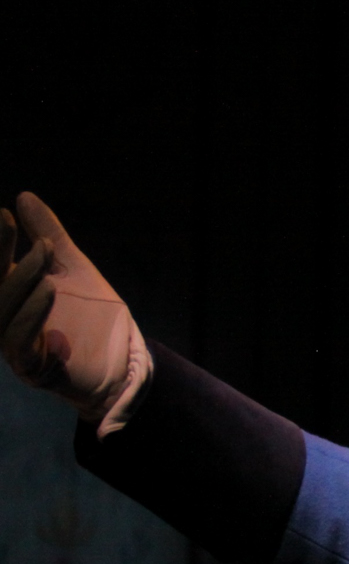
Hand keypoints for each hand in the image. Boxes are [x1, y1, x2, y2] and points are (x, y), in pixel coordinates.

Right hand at [0, 192, 151, 434]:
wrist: (122, 358)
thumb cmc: (91, 312)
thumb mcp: (71, 266)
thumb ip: (47, 234)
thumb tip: (24, 196)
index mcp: (9, 294)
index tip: (3, 213)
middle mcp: (5, 319)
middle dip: (6, 260)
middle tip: (33, 239)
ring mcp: (16, 345)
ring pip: (5, 315)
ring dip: (22, 287)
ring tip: (46, 268)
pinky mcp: (34, 367)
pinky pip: (23, 344)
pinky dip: (32, 319)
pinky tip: (47, 293)